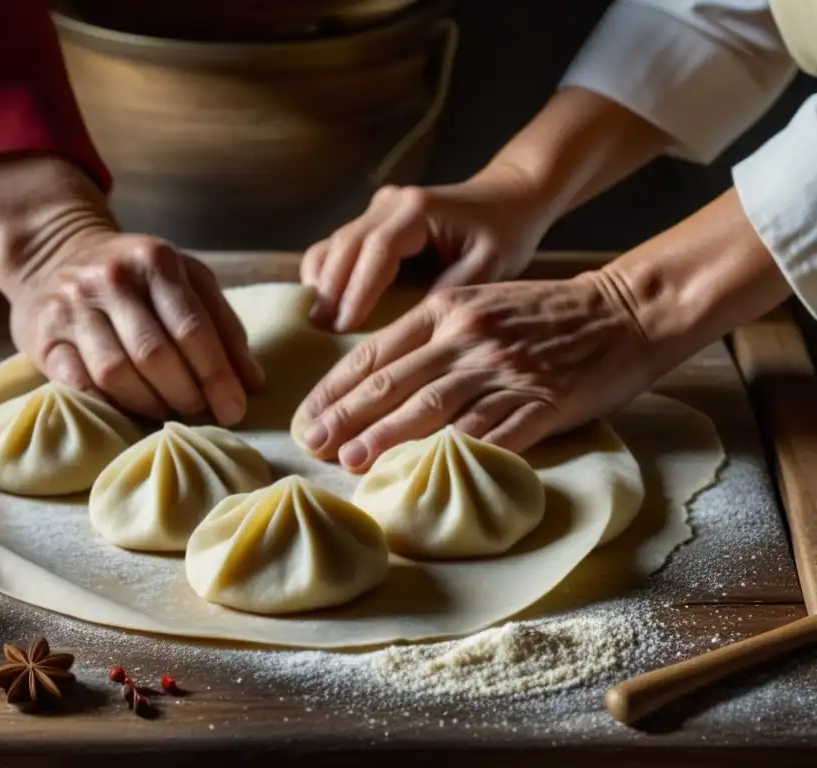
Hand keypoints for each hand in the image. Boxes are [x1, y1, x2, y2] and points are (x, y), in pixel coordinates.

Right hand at [9, 231, 264, 425]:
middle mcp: (111, 278)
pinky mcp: (42, 333)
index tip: (234, 409)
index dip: (218, 376)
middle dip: (185, 393)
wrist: (55, 253)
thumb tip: (253, 382)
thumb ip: (223, 326)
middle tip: (200, 412)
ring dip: (149, 403)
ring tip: (167, 410)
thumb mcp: (187, 282)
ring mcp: (72, 305)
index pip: (194, 328)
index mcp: (156, 261)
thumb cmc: (137, 278)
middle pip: (155, 354)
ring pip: (116, 372)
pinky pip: (77, 382)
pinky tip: (127, 409)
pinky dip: (108, 403)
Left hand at [296, 271, 655, 471]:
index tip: (308, 415)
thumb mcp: (479, 302)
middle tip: (311, 443)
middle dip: (346, 415)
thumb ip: (432, 333)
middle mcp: (468, 336)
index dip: (336, 387)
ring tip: (350, 460)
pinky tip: (425, 475)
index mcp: (447, 308)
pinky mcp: (540, 402)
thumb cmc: (544, 312)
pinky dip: (454, 456)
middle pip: (393, 381)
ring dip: (386, 437)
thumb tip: (378, 377)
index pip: (375, 351)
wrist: (624, 311)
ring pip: (432, 408)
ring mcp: (504, 369)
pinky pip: (490, 434)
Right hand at [300, 165, 552, 332]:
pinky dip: (327, 271)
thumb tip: (411, 324)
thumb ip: (453, 289)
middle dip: (331, 288)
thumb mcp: (491, 264)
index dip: (358, 289)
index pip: (378, 248)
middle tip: (319, 329)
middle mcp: (391, 202)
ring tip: (315, 320)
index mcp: (419, 209)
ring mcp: (378, 206)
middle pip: (346, 243)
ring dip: (323, 280)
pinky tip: (323, 301)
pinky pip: (339, 243)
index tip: (344, 326)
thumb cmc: (505, 232)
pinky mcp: (373, 217)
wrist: (508, 196)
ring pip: (335, 241)